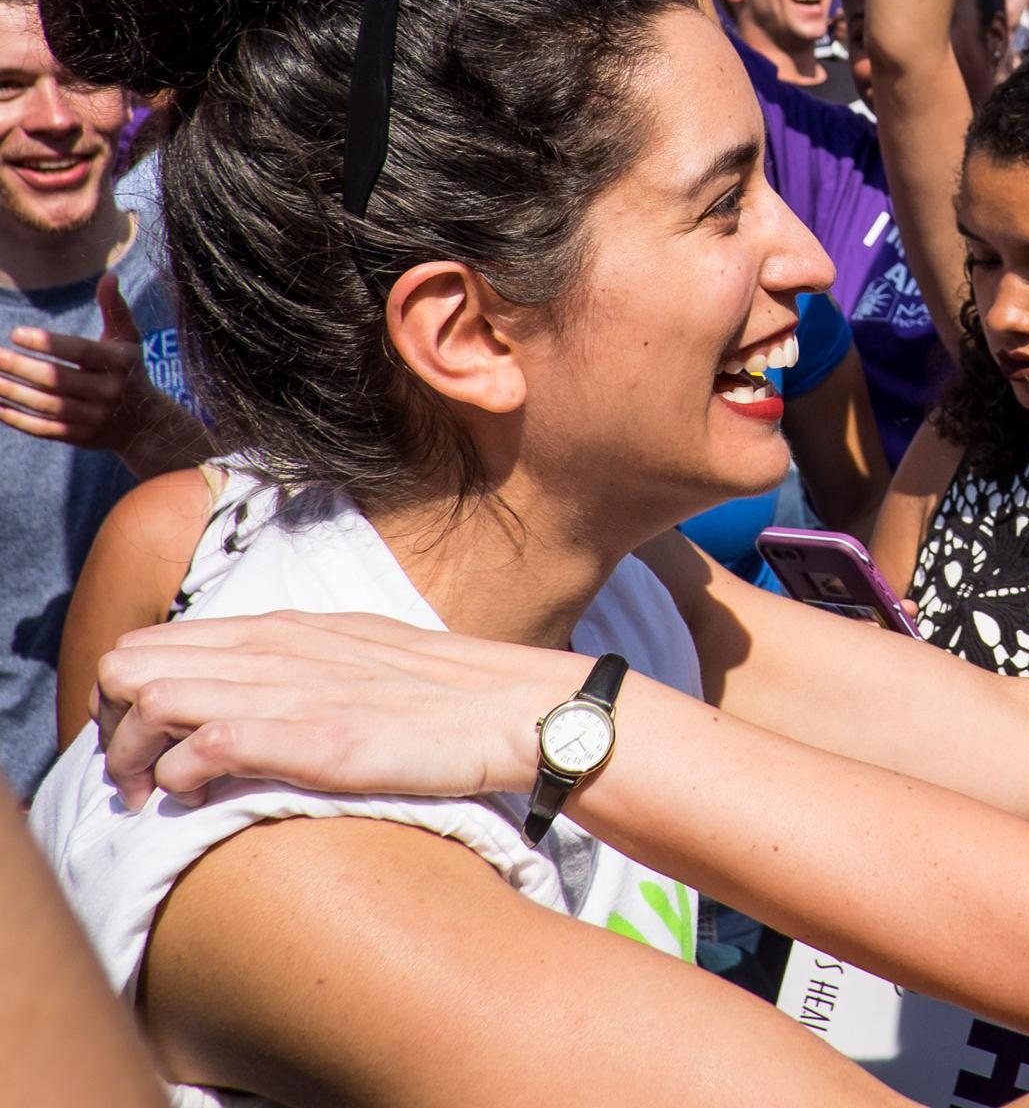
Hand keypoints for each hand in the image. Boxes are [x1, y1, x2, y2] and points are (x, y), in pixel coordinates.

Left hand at [0, 274, 172, 468]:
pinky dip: (18, 419)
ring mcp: (95, 417)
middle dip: (20, 367)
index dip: (48, 343)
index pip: (80, 352)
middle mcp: (108, 392)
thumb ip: (115, 308)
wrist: (148, 424)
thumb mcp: (128, 339)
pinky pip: (45, 429)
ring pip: (47, 405)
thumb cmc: (130, 370)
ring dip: (12, 392)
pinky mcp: (82, 437)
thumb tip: (109, 276)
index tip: (16, 334)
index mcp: (118, 363)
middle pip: (56, 380)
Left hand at [92, 612, 589, 808]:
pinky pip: (208, 744)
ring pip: (155, 700)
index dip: (128, 695)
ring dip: (133, 755)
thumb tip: (242, 700)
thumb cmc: (447, 699)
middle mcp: (279, 650)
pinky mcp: (318, 736)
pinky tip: (195, 795)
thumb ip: (298, 668)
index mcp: (287, 629)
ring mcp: (297, 690)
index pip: (156, 643)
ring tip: (151, 794)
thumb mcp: (360, 659)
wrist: (518, 710)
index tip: (145, 743)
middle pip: (134, 664)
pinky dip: (182, 773)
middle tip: (136, 774)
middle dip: (113, 723)